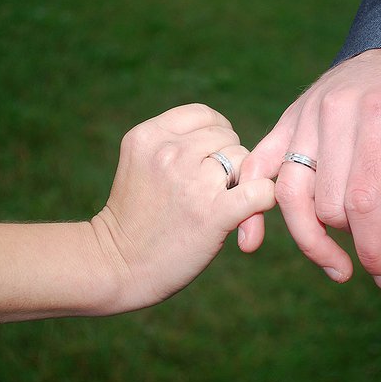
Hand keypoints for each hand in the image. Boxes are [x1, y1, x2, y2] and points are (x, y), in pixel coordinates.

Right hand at [92, 104, 275, 310]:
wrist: (117, 266)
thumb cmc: (134, 218)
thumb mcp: (141, 163)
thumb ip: (175, 143)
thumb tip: (226, 140)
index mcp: (149, 135)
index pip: (204, 115)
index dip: (215, 136)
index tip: (209, 160)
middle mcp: (169, 152)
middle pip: (227, 138)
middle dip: (227, 160)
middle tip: (211, 189)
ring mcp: (192, 181)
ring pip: (244, 160)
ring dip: (241, 181)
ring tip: (219, 203)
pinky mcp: (213, 212)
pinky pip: (260, 191)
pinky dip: (263, 199)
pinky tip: (251, 212)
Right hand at [238, 48, 380, 288]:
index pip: (365, 201)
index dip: (375, 249)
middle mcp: (335, 113)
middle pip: (329, 205)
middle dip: (361, 235)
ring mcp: (304, 116)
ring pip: (291, 196)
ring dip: (312, 241)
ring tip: (338, 265)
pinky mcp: (287, 121)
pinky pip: (256, 167)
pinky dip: (252, 205)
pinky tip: (251, 242)